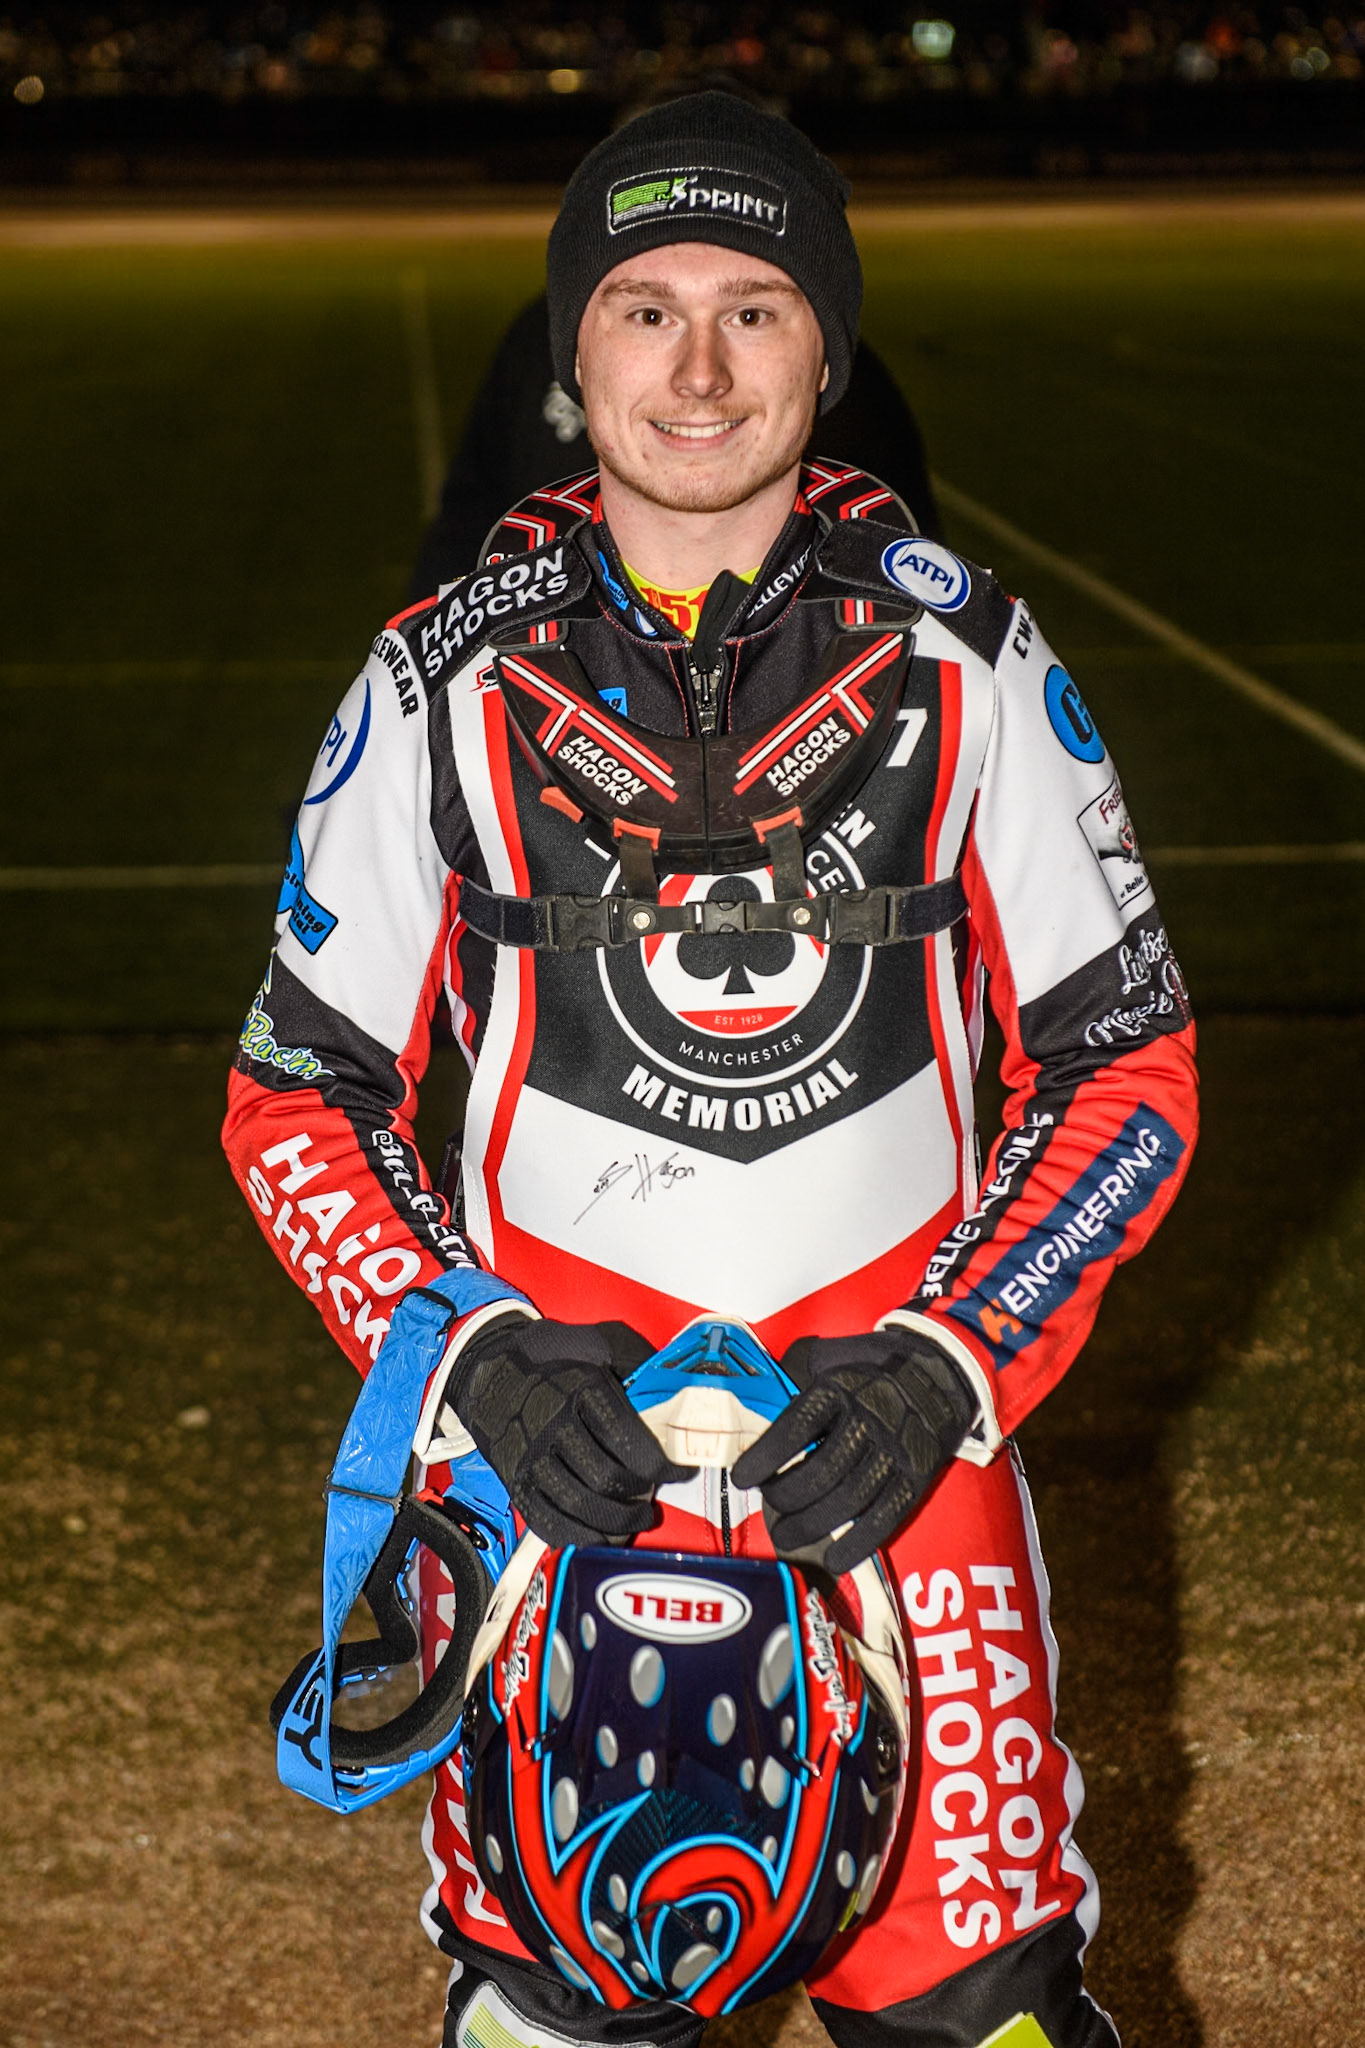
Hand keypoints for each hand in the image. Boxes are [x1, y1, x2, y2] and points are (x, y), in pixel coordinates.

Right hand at [447, 1315, 693, 1547]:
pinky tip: (601, 1533)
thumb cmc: (554, 1356)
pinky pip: (548, 1523)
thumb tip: (677, 1391)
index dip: (661, 1463)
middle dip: (639, 1496)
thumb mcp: (599, 1342)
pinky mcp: (515, 1483)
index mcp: (580, 1389)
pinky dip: (579, 1536)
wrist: (488, 1368)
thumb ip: (638, 1363)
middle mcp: (552, 1425)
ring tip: (634, 1519)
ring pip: (578, 1506)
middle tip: (652, 1497)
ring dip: (616, 1522)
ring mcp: (530, 1458)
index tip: (679, 1471)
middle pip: (605, 1478)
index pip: (626, 1438)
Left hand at [731, 1330, 977, 1573]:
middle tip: (770, 1508)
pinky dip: (858, 1544)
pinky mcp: (916, 1479)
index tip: (741, 1478)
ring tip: (786, 1537)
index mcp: (840, 1389)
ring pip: (850, 1499)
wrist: (939, 1374)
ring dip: (812, 1526)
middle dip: (787, 1497)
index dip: (766, 1455)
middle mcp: (869, 1420)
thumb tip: (757, 1399)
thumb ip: (794, 1373)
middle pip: (823, 1470)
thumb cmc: (870, 1368)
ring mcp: (895, 1452)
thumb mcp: (830, 1357)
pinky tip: (833, 1560)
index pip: (798, 1425)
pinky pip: (886, 1517)